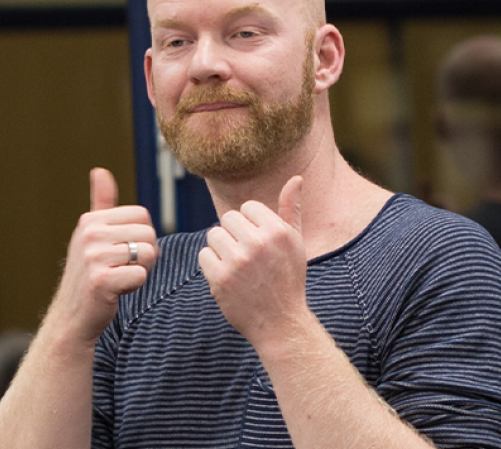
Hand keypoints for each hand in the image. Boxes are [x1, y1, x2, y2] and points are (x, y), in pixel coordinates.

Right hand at [46, 168, 157, 344]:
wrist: (73, 317)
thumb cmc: (89, 275)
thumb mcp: (92, 236)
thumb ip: (101, 203)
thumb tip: (100, 170)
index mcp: (90, 220)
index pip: (142, 216)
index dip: (141, 237)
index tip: (122, 253)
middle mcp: (89, 234)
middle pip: (148, 234)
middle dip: (145, 255)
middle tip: (122, 269)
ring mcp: (93, 257)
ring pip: (147, 254)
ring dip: (141, 271)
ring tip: (119, 279)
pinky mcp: (101, 280)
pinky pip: (141, 275)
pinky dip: (134, 287)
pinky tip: (116, 291)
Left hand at [198, 175, 308, 345]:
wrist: (281, 323)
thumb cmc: (289, 280)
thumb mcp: (296, 244)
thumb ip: (292, 209)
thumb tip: (296, 178)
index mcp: (279, 231)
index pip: (247, 207)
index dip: (250, 224)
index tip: (258, 243)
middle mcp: (258, 243)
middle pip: (227, 218)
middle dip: (234, 234)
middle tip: (246, 256)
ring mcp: (237, 262)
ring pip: (213, 235)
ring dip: (221, 249)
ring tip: (237, 266)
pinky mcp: (220, 279)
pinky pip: (204, 256)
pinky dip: (211, 266)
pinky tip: (227, 277)